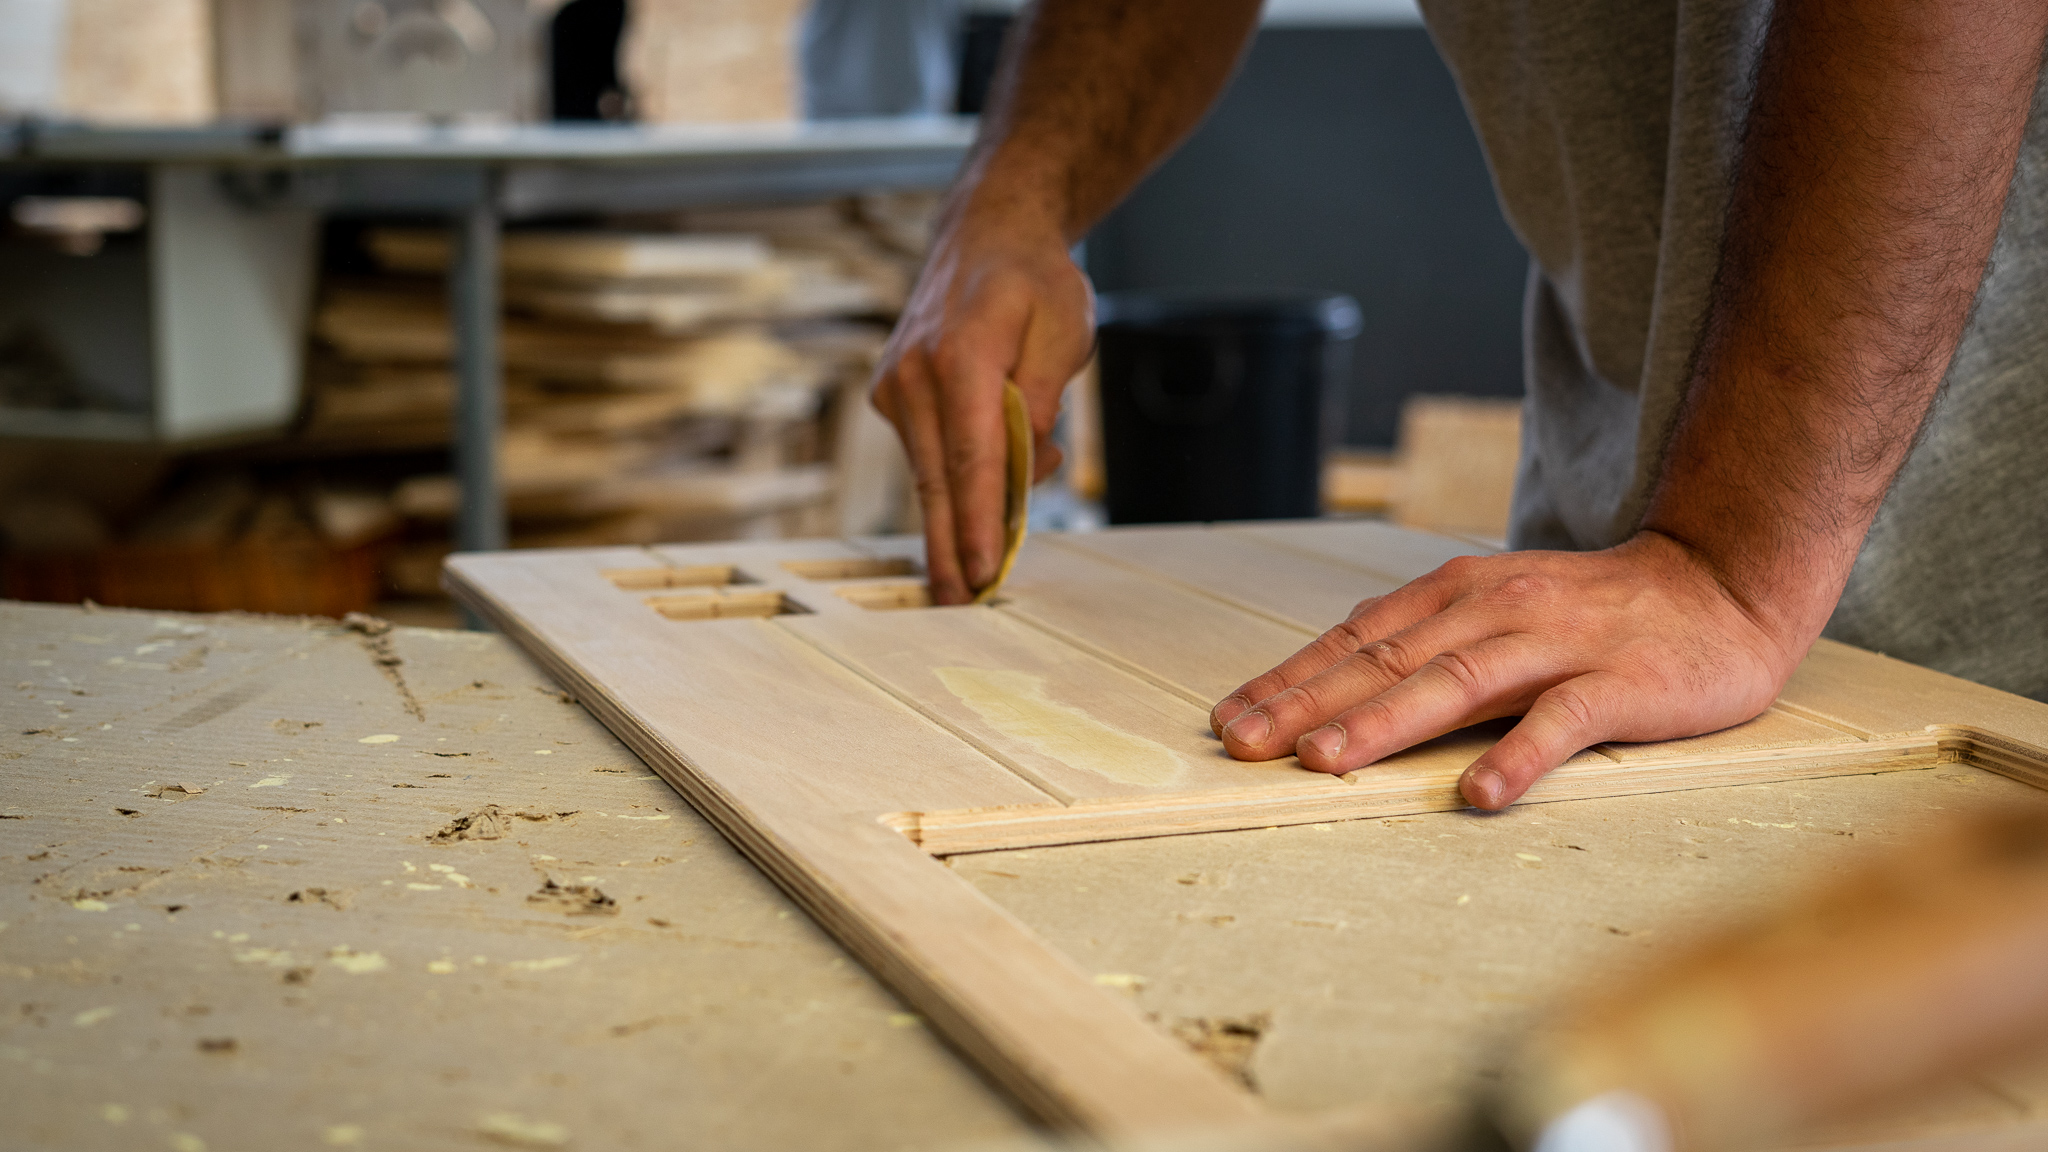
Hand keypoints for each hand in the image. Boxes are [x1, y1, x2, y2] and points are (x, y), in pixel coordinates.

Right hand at [871, 201, 1094, 603]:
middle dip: (952, 546)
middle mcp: (915, 373)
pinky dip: (958, 478)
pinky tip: (992, 484)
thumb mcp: (1065, 332)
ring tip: (994, 549)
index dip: (978, 520)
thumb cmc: (1032, 283)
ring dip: (965, 512)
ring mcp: (896, 386)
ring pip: (930, 472)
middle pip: (937, 479)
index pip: (972, 457)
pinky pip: (928, 453)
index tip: (986, 569)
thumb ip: (1044, 399)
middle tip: (961, 602)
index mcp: (960, 355)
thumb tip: (1026, 467)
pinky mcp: (891, 396)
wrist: (986, 237)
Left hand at [1208, 532, 1810, 809]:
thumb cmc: (1591, 612)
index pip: (1357, 638)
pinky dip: (1517, 757)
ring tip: (1323, 762)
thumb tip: (1334, 680)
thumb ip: (1425, 641)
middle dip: (1307, 703)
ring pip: (1456, 683)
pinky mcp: (1620, 684)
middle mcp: (1495, 610)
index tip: (1230, 718)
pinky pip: (1562, 723)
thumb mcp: (1495, 608)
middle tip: (1244, 743)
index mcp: (1457, 594)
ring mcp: (1557, 645)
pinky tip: (1477, 795)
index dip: (1290, 679)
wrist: (1721, 582)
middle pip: (1387, 660)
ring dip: (1384, 723)